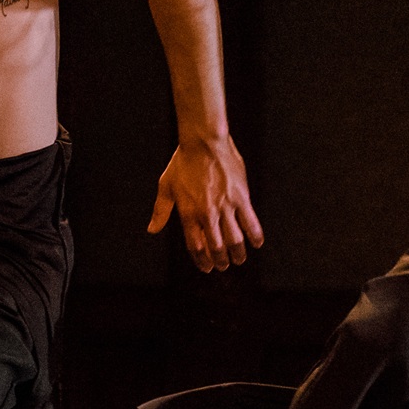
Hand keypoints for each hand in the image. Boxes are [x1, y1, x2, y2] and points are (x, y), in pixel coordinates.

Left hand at [148, 136, 265, 272]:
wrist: (203, 141)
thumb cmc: (183, 162)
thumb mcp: (166, 186)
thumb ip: (160, 211)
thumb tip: (152, 229)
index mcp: (188, 213)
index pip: (195, 246)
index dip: (202, 260)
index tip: (207, 267)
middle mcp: (207, 213)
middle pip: (216, 247)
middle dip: (220, 261)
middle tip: (223, 265)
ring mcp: (225, 206)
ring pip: (234, 239)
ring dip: (237, 254)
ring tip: (239, 259)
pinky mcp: (241, 197)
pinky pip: (250, 222)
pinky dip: (255, 236)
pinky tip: (256, 243)